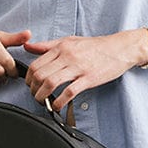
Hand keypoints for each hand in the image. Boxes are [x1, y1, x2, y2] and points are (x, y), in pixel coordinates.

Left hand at [22, 32, 145, 112]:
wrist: (120, 48)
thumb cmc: (95, 46)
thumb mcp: (69, 40)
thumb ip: (47, 45)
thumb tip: (27, 46)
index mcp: (61, 47)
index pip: (36, 64)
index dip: (28, 78)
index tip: (30, 85)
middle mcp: (67, 56)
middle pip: (40, 74)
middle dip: (33, 89)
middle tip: (35, 95)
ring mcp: (78, 67)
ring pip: (51, 82)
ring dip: (42, 96)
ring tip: (43, 102)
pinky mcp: (89, 78)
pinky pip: (69, 92)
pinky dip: (59, 101)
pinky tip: (57, 106)